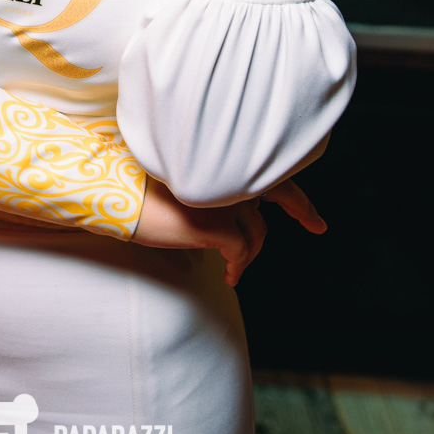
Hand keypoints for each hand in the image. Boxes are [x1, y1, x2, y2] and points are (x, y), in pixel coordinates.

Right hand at [132, 176, 325, 285]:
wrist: (116, 196)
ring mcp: (225, 197)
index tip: (311, 210)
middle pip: (281, 192)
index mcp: (224, 157)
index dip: (293, 190)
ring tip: (234, 267)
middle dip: (304, 210)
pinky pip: (241, 252)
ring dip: (249, 252)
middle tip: (318, 226)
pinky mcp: (215, 224)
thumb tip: (240, 204)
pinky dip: (238, 267)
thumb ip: (214, 183)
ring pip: (257, 232)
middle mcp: (230, 173)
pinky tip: (228, 276)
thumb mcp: (183, 177)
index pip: (271, 170)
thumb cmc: (139, 187)